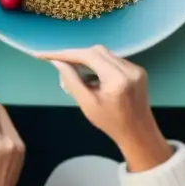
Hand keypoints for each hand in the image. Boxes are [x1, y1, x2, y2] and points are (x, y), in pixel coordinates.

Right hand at [39, 46, 170, 171]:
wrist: (139, 135)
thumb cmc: (111, 123)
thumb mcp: (87, 104)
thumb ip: (71, 80)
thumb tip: (57, 62)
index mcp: (117, 79)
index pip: (87, 56)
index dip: (64, 53)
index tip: (45, 55)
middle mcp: (129, 69)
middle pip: (96, 51)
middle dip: (75, 55)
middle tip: (59, 64)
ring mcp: (135, 69)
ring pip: (104, 53)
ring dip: (86, 59)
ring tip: (74, 72)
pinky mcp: (137, 70)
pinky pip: (111, 60)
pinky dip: (98, 64)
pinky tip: (92, 77)